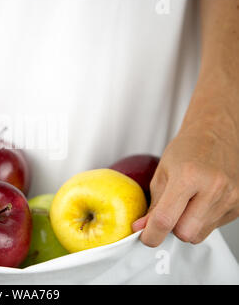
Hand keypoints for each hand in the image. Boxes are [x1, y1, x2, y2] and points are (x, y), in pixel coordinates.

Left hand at [133, 114, 238, 245]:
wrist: (217, 133)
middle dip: (172, 230)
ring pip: (200, 234)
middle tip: (167, 215)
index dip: (152, 234)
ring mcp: (230, 197)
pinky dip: (201, 221)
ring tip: (186, 203)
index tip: (145, 237)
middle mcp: (214, 188)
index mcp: (189, 176)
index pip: (166, 219)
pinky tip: (200, 202)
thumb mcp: (162, 173)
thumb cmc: (188, 149)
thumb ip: (153, 204)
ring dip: (187, 226)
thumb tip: (142, 228)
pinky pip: (213, 228)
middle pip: (186, 233)